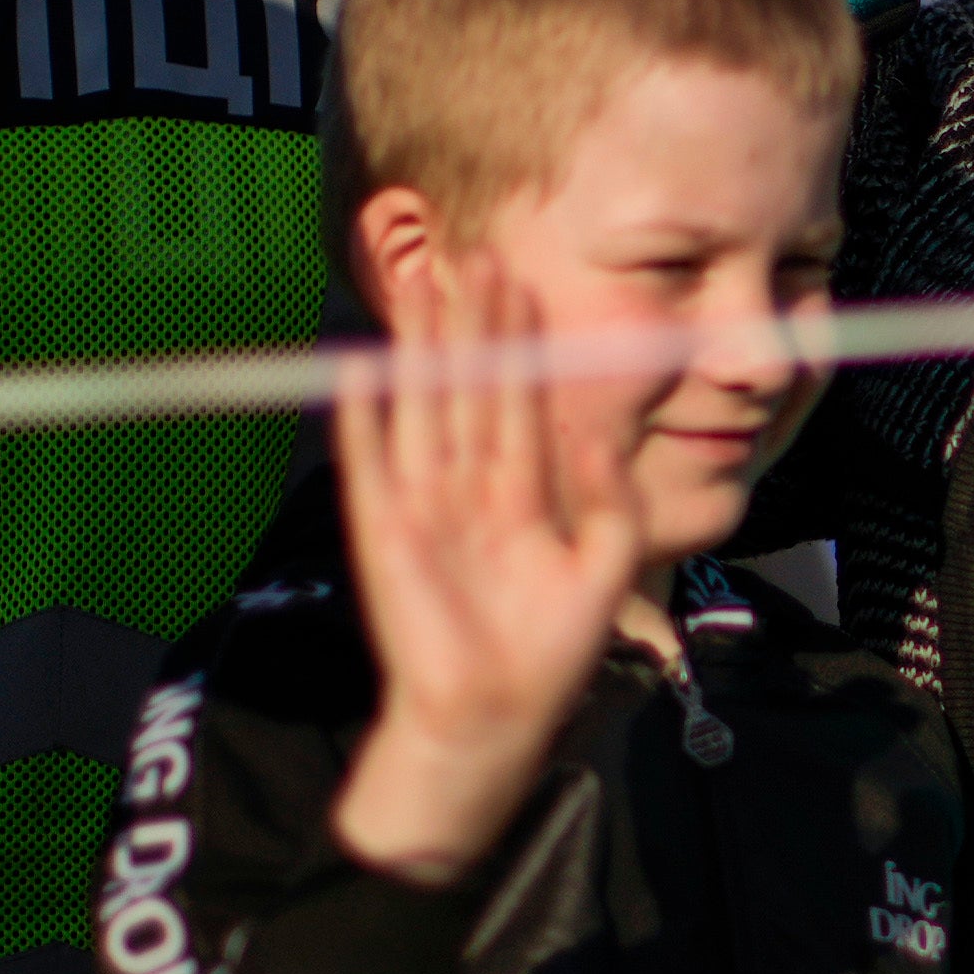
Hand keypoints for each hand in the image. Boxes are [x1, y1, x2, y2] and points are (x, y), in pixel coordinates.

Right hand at [329, 251, 650, 884]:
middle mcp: (469, 487)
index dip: (519, 343)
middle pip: (467, 388)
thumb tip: (603, 439)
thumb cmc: (550, 653)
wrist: (494, 716)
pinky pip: (370, 461)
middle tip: (470, 257)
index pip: (519, 400)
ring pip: (421, 406)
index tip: (518, 281)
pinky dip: (363, 416)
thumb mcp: (605, 569)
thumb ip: (612, 502)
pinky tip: (361, 365)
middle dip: (469, 324)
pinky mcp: (384, 531)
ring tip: (417, 284)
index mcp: (520, 493)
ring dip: (419, 347)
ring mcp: (423, 504)